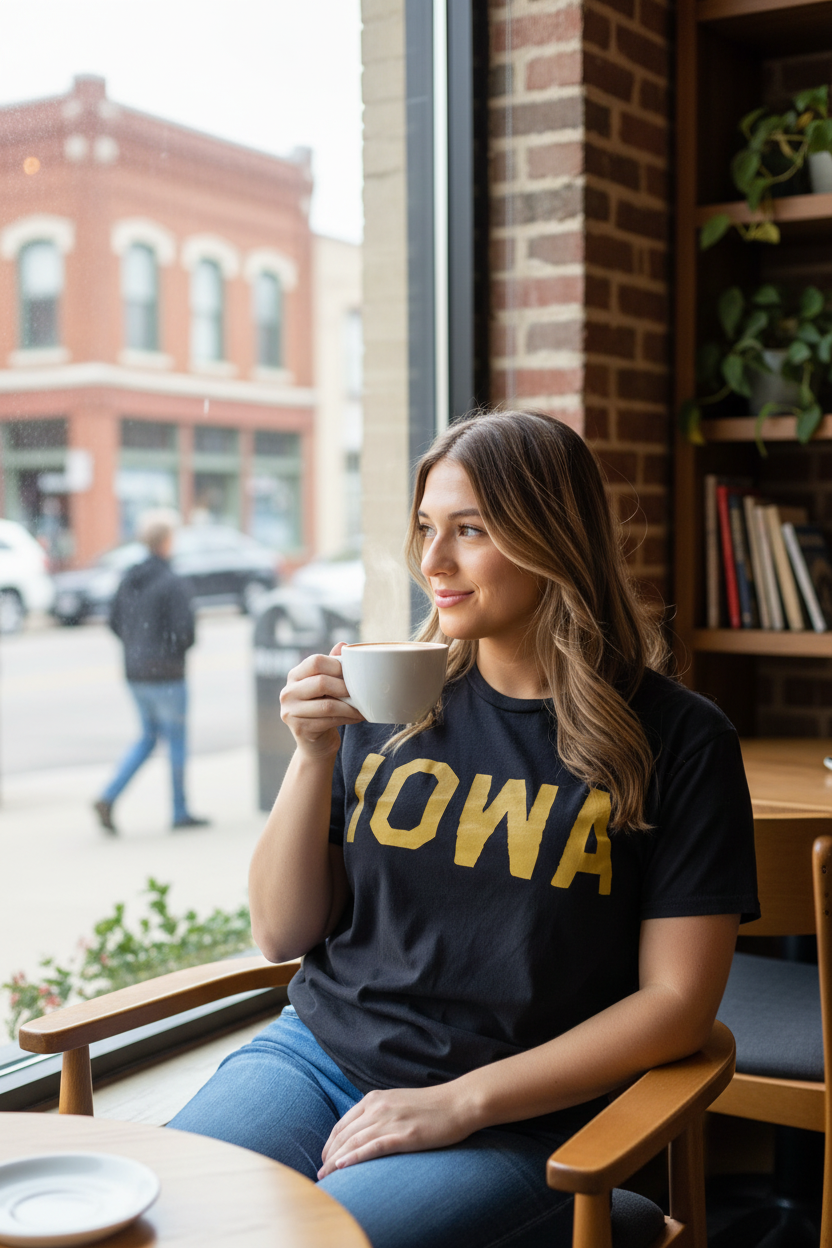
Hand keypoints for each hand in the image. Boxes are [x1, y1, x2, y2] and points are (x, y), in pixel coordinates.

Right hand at [280, 643, 363, 758]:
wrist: (315, 742)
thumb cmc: (324, 707)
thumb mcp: (327, 685)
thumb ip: (332, 666)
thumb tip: (343, 645)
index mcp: (295, 675)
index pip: (315, 661)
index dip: (337, 665)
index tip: (353, 673)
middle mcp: (288, 692)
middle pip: (321, 682)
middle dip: (345, 687)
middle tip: (361, 692)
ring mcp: (290, 712)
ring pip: (327, 705)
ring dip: (350, 706)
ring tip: (364, 706)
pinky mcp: (299, 729)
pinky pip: (329, 720)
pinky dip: (348, 718)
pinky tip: (358, 717)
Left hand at [317, 1084, 473, 1177]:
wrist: (458, 1103)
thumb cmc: (430, 1106)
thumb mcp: (397, 1103)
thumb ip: (378, 1113)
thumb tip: (362, 1132)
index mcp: (374, 1098)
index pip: (343, 1123)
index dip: (330, 1143)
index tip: (326, 1158)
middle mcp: (378, 1107)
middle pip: (344, 1134)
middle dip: (329, 1155)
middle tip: (321, 1173)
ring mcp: (390, 1120)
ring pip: (354, 1143)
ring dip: (336, 1161)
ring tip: (325, 1177)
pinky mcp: (403, 1135)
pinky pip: (372, 1147)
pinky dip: (354, 1158)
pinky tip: (341, 1167)